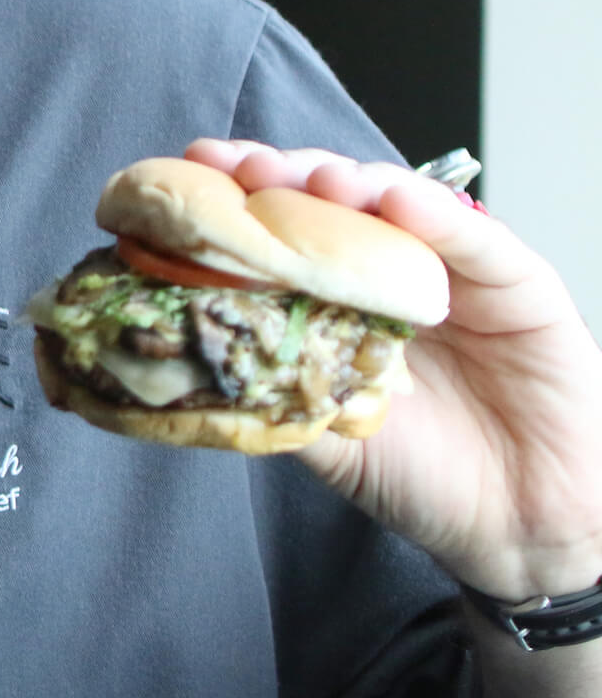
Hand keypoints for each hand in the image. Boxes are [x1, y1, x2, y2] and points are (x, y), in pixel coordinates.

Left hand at [187, 139, 601, 600]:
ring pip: (397, 202)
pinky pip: (477, 239)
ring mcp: (454, 270)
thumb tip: (177, 358)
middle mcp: (389, 269)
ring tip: (314, 179)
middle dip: (280, 175)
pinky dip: (435, 213)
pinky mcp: (521, 285)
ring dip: (351, 181)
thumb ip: (264, 391)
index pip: (280, 227)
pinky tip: (396, 199)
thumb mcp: (322, 436)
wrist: (520, 529)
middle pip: (330, 199)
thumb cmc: (422, 478)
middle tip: (240, 168)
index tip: (187, 178)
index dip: (235, 199)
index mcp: (336, 296)